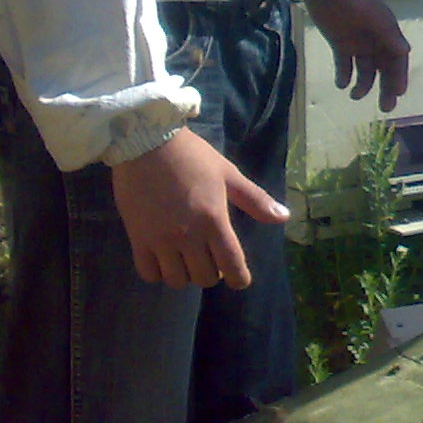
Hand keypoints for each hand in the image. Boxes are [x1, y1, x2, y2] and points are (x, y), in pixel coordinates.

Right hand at [111, 128, 289, 288]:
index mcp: (214, 220)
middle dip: (212, 273)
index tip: (239, 279)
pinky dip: (159, 273)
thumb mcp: (228, 174)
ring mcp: (160, 240)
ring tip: (186, 259)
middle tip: (209, 258)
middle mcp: (188, 235)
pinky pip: (149, 273)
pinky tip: (163, 260)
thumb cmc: (192, 157)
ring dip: (185, 274)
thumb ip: (255, 199)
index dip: (238, 278)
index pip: (231, 265)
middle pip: (204, 277)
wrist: (147, 143)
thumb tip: (284, 217)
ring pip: (177, 279)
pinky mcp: (138, 239)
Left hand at [300, 0, 411, 111]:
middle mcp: (375, 39)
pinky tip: (341, 84)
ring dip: (363, 84)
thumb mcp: (372, 15)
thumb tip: (405, 51)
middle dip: (386, 87)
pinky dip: (344, 75)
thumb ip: (387, 34)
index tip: (398, 93)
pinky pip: (344, 64)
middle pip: (384, 68)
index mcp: (387, 31)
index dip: (399, 76)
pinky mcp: (339, 42)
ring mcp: (357, 41)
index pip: (397, 59)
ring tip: (355, 96)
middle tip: (385, 108)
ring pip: (365, 69)